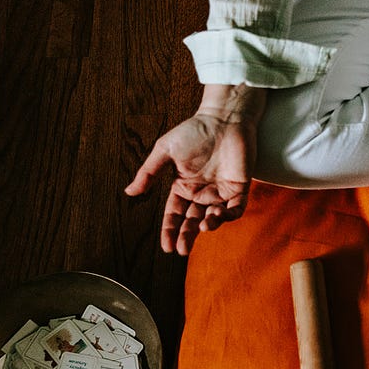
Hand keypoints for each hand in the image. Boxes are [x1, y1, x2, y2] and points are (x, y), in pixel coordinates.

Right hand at [125, 84, 266, 254]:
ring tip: (202, 227)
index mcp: (183, 187)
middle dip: (186, 236)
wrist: (223, 118)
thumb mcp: (165, 152)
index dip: (170, 230)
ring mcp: (221, 191)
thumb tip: (129, 192)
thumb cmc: (194, 131)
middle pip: (193, 221)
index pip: (175, 214)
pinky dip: (228, 216)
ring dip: (208, 225)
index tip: (166, 246)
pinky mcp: (239, 188)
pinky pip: (235, 208)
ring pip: (214, 217)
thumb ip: (149, 173)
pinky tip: (218, 217)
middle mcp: (202, 193)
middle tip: (181, 249)